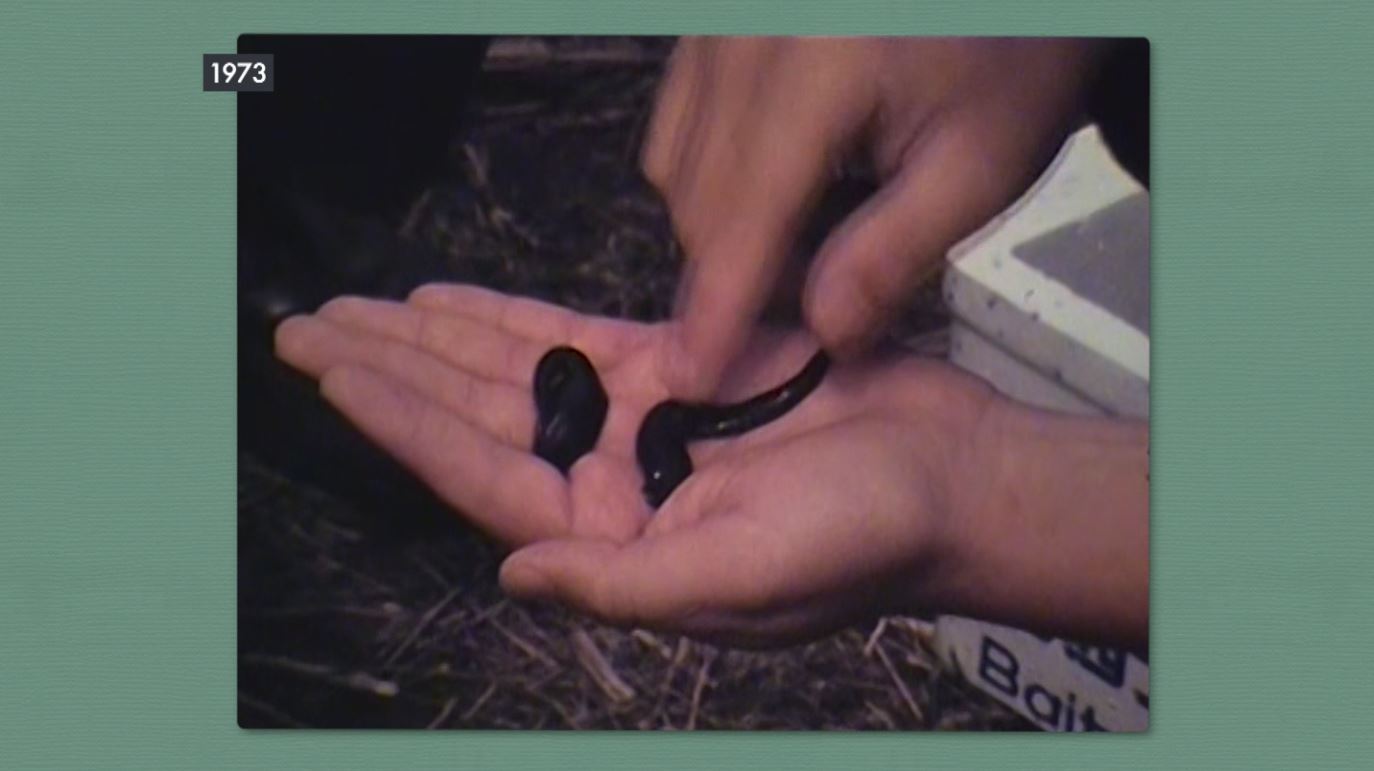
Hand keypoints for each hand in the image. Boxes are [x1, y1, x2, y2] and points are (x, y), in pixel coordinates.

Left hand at [273, 283, 995, 645]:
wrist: (948, 478)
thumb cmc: (860, 543)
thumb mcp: (737, 582)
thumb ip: (618, 583)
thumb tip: (514, 575)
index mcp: (613, 543)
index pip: (481, 477)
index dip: (403, 424)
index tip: (336, 373)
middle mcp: (609, 484)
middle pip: (474, 420)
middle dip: (391, 375)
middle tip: (307, 332)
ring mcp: (638, 422)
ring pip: (512, 373)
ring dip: (433, 340)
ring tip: (358, 310)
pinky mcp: (678, 368)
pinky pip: (573, 337)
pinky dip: (510, 316)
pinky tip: (449, 301)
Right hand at [646, 36, 1105, 397]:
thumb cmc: (1011, 54)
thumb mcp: (983, 163)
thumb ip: (894, 255)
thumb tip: (821, 334)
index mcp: (811, 72)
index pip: (741, 220)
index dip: (715, 309)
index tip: (692, 380)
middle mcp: (741, 40)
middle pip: (697, 198)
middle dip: (734, 273)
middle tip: (816, 303)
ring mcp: (718, 25)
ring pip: (675, 163)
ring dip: (721, 228)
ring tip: (811, 238)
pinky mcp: (714, 22)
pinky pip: (678, 119)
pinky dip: (709, 174)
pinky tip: (779, 183)